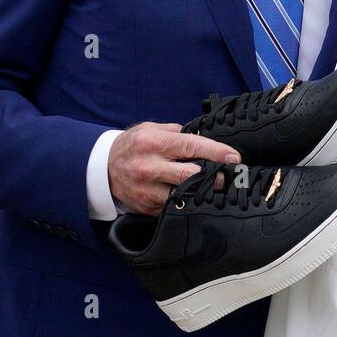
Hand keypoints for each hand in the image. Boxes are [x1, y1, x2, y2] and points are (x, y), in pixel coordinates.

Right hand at [107, 121, 239, 215]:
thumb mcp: (150, 129)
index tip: (234, 157)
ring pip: (183, 195)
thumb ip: (176, 133)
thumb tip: (202, 138)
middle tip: (232, 176)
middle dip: (215, 177)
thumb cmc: (132, 145)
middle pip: (189, 175)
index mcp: (153, 143)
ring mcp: (147, 190)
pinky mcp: (147, 207)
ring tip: (218, 189)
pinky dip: (188, 203)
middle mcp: (150, 167)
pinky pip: (173, 207)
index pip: (190, 146)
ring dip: (203, 193)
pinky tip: (198, 199)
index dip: (215, 152)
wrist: (102, 168)